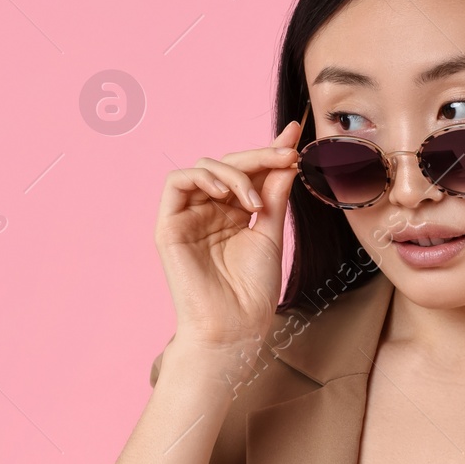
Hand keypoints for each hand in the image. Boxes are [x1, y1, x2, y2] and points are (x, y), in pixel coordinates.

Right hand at [155, 117, 303, 351]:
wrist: (235, 326)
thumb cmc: (253, 290)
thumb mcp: (272, 233)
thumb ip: (275, 193)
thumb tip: (288, 155)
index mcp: (235, 214)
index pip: (249, 173)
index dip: (269, 152)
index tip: (295, 137)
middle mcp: (210, 211)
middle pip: (228, 165)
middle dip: (258, 156)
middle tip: (287, 156)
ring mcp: (189, 217)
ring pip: (204, 168)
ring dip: (234, 172)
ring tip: (255, 201)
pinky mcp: (169, 225)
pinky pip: (176, 182)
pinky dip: (203, 177)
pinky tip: (227, 195)